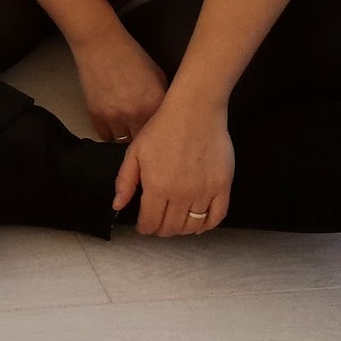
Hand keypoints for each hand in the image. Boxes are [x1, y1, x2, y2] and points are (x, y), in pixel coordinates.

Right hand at [71, 26, 169, 144]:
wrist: (101, 45)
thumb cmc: (132, 57)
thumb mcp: (158, 75)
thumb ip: (163, 99)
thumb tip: (165, 118)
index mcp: (156, 103)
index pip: (162, 132)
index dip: (160, 133)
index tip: (159, 132)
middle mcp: (136, 114)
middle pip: (142, 141)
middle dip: (143, 136)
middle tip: (142, 131)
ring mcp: (114, 116)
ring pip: (122, 141)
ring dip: (125, 134)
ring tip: (126, 123)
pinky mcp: (96, 115)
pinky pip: (105, 135)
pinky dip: (109, 131)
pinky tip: (113, 121)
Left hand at [110, 97, 233, 236]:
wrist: (195, 111)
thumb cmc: (162, 128)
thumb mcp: (135, 152)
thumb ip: (125, 181)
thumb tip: (118, 206)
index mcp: (157, 186)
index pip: (150, 223)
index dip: (145, 228)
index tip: (144, 226)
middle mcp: (181, 194)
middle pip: (171, 228)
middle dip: (161, 230)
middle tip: (158, 224)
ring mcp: (204, 191)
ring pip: (192, 226)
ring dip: (182, 229)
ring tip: (175, 222)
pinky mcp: (223, 186)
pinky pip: (217, 217)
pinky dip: (207, 226)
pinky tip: (198, 224)